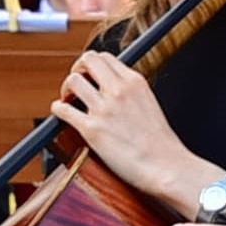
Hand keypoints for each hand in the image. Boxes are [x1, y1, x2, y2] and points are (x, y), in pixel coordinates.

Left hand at [55, 52, 207, 209]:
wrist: (167, 167)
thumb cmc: (162, 145)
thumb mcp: (150, 104)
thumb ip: (132, 93)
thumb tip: (116, 93)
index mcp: (135, 83)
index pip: (105, 57)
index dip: (92, 65)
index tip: (89, 75)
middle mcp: (119, 90)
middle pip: (87, 60)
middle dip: (77, 69)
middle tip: (76, 83)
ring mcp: (104, 109)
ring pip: (73, 81)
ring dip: (66, 89)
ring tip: (68, 99)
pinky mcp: (92, 129)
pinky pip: (63, 109)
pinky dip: (57, 109)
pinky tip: (60, 112)